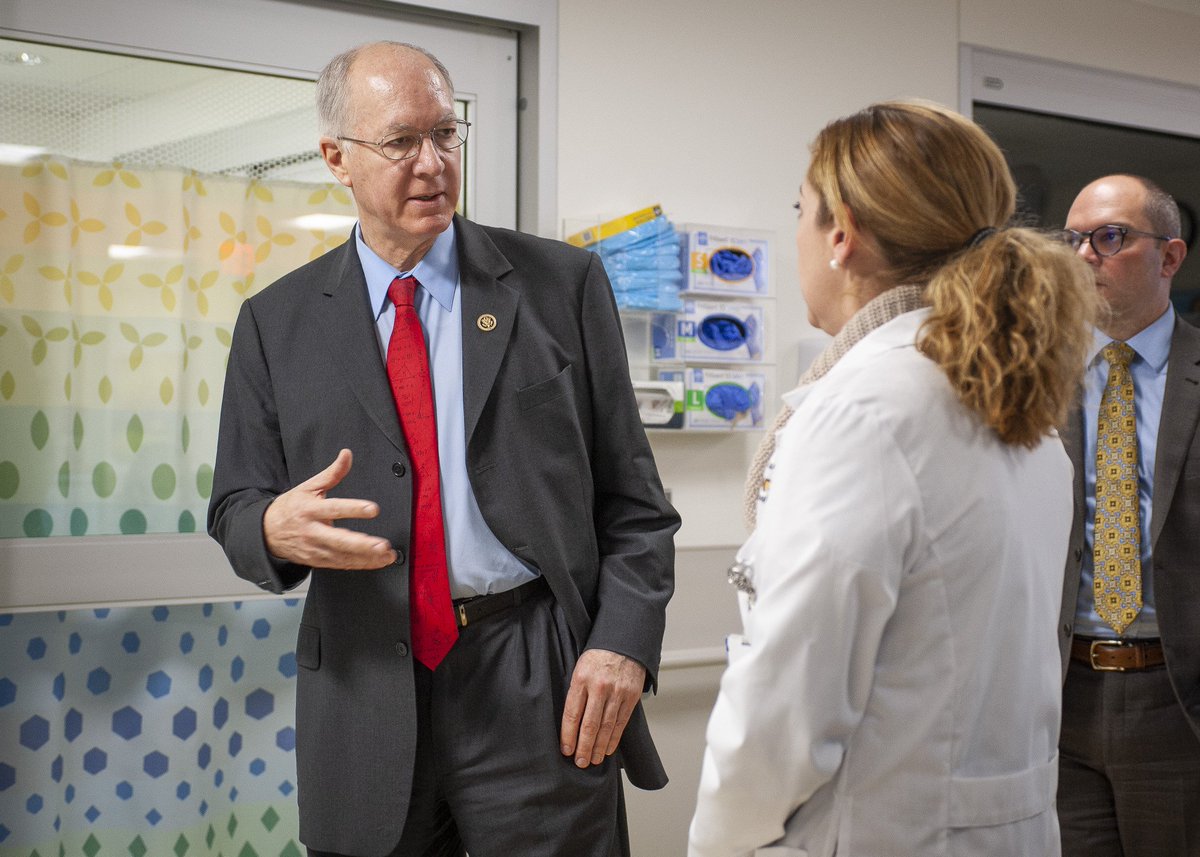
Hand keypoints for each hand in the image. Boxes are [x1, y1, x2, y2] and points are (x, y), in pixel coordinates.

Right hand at [262, 448, 396, 569]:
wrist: (266, 532)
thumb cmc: (291, 508)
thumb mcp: (308, 486)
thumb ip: (332, 473)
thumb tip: (346, 455)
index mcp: (310, 510)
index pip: (334, 508)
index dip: (354, 509)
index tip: (373, 509)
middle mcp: (312, 531)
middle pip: (339, 540)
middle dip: (362, 545)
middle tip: (382, 545)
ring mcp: (314, 549)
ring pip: (342, 556)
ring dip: (367, 558)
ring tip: (386, 555)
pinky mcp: (317, 562)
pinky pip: (341, 565)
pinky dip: (361, 565)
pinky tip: (377, 562)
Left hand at [560, 648, 645, 768]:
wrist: (623, 641)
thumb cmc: (597, 657)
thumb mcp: (579, 668)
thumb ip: (575, 692)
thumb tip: (569, 723)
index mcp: (581, 679)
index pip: (572, 713)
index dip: (568, 735)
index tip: (566, 750)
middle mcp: (599, 686)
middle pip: (589, 724)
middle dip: (584, 747)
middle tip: (580, 762)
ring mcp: (617, 691)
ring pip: (606, 726)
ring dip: (599, 747)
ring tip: (594, 760)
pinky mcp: (631, 695)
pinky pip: (622, 722)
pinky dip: (614, 738)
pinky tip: (608, 749)